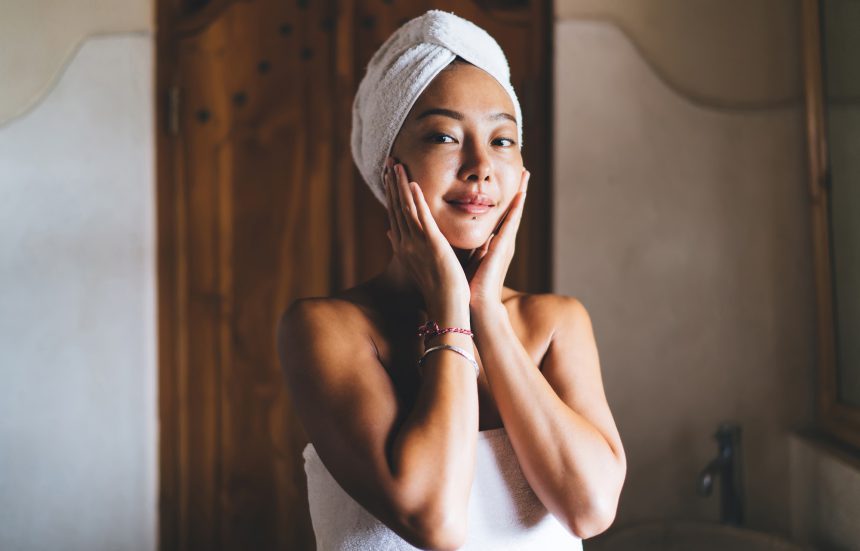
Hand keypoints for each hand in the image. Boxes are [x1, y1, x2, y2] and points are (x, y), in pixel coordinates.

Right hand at [384, 158, 470, 313]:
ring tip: (396, 165)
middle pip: (396, 207)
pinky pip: (421, 218)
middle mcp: (406, 243)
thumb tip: (390, 235)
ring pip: (405, 208)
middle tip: (388, 162)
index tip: (388, 177)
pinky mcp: (431, 245)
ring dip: (400, 185)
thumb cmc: (437, 290)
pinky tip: (412, 184)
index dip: (391, 194)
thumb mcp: (419, 265)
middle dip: (392, 183)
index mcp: (405, 247)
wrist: (446, 307)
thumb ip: (409, 247)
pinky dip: (416, 201)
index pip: (395, 215)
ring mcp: (417, 243)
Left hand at [465, 168, 529, 306]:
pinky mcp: (503, 249)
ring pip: (515, 212)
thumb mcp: (468, 260)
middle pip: (513, 210)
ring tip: (526, 174)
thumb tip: (456, 235)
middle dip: (519, 190)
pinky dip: (516, 208)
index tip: (508, 181)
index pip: (501, 216)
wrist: (476, 307)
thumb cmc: (469, 287)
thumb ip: (468, 246)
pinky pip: (510, 223)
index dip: (506, 199)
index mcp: (494, 244)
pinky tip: (519, 195)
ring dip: (521, 192)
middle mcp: (503, 242)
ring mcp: (506, 244)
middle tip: (524, 170)